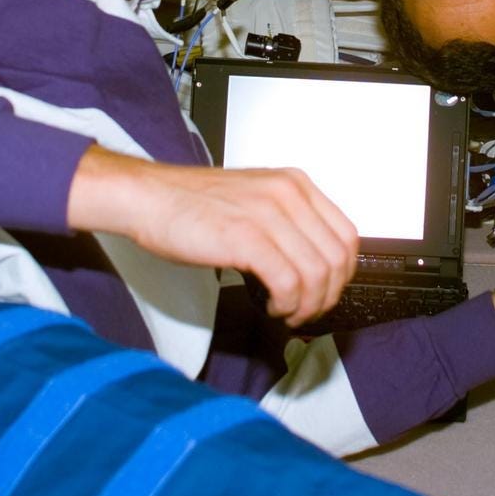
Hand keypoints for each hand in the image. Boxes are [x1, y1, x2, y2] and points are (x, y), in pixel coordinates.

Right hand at [66, 147, 358, 326]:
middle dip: (327, 297)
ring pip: (317, 274)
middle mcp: (288, 193)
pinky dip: (286, 304)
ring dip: (306, 305)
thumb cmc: (191, 205)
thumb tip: (312, 270)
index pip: (347, 235)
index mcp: (294, 183)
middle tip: (305, 312)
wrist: (148, 197)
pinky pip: (289, 282)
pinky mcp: (246, 236)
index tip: (324, 293)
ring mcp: (268, 213)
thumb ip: (286, 225)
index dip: (342, 275)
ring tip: (285, 312)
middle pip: (338, 259)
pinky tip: (270, 306)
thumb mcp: (254, 200)